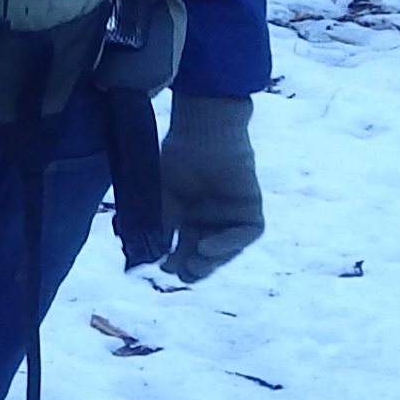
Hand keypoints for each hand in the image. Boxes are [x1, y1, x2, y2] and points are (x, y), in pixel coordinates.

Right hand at [156, 93, 261, 283]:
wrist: (201, 129)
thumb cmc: (176, 155)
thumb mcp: (158, 194)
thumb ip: (155, 222)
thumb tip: (148, 255)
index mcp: (188, 217)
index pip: (183, 249)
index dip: (173, 261)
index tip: (158, 266)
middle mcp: (212, 219)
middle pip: (205, 255)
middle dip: (192, 268)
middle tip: (175, 270)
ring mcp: (232, 215)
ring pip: (227, 250)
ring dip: (211, 262)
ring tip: (191, 265)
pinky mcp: (251, 208)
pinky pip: (247, 234)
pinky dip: (229, 244)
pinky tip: (208, 246)